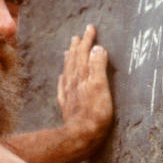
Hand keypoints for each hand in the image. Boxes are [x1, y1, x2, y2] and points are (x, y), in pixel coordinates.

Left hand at [57, 24, 113, 153]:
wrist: (81, 134)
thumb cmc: (95, 112)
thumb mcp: (100, 85)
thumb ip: (98, 66)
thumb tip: (97, 48)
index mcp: (83, 74)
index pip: (85, 52)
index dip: (88, 39)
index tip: (90, 28)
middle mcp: (73, 81)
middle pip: (74, 59)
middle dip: (77, 46)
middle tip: (78, 35)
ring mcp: (69, 92)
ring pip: (67, 70)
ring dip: (70, 59)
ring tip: (69, 50)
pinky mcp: (67, 104)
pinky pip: (62, 86)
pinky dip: (63, 77)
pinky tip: (62, 76)